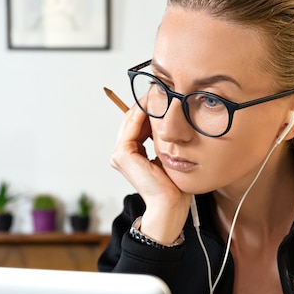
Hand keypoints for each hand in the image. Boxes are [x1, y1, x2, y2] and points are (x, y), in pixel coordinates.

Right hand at [110, 103, 190, 242]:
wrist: (170, 205)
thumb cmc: (174, 186)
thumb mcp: (169, 156)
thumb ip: (164, 140)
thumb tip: (173, 120)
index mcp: (131, 155)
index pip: (137, 124)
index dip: (150, 109)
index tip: (164, 95)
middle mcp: (121, 155)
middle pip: (132, 120)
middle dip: (147, 104)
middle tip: (161, 88)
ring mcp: (119, 155)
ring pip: (131, 120)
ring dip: (145, 105)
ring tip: (160, 93)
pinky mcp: (122, 155)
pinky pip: (132, 126)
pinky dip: (143, 113)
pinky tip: (156, 104)